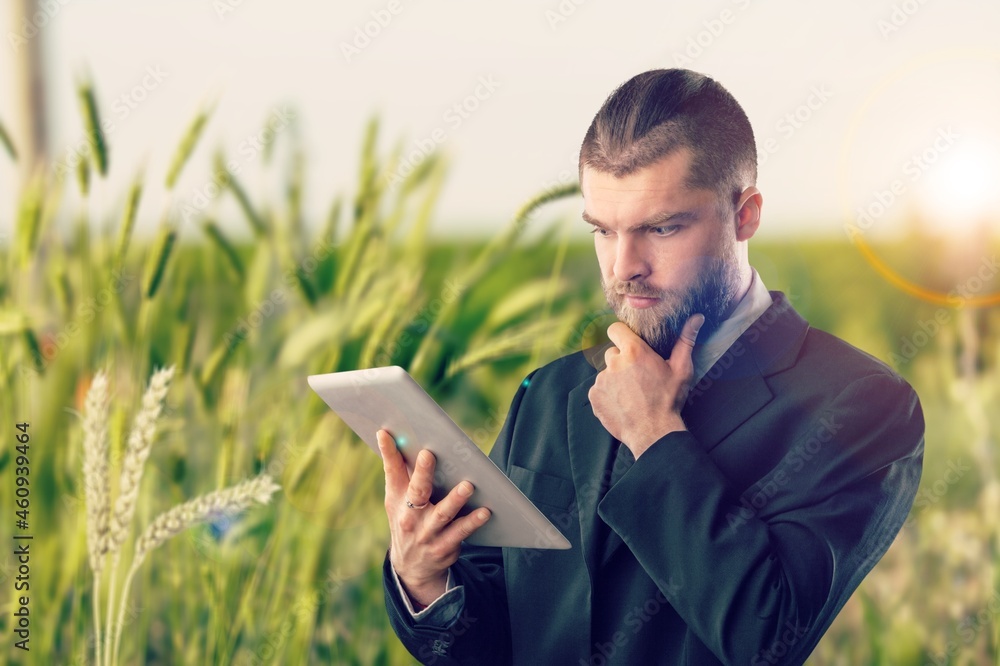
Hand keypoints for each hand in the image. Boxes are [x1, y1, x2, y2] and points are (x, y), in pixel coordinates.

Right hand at [378, 429, 490, 605]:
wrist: (410, 566)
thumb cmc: (407, 519)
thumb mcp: (395, 499)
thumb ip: (399, 471)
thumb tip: (396, 436)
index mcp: (397, 498)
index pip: (391, 471)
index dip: (388, 452)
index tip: (386, 432)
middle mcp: (409, 516)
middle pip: (417, 491)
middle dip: (422, 472)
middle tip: (429, 454)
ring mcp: (426, 533)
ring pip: (442, 514)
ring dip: (455, 499)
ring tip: (468, 485)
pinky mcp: (443, 547)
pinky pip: (460, 533)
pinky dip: (472, 522)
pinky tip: (485, 512)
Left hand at [588, 314, 703, 457]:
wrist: (653, 433)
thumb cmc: (668, 400)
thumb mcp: (681, 370)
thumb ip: (686, 340)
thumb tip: (697, 317)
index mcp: (634, 351)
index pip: (615, 329)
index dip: (621, 335)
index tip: (629, 343)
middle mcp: (614, 362)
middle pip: (612, 353)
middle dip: (622, 361)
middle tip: (638, 376)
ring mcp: (602, 380)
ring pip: (606, 372)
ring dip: (615, 379)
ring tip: (632, 393)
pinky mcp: (594, 396)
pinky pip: (599, 389)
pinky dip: (607, 394)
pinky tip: (622, 403)